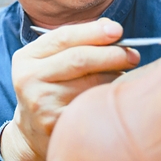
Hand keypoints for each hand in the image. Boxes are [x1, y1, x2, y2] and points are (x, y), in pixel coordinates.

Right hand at [0, 18, 139, 160]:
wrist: (32, 132)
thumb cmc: (52, 87)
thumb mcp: (53, 60)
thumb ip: (78, 40)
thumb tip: (112, 28)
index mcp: (27, 57)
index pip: (64, 37)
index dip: (94, 32)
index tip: (119, 30)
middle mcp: (28, 79)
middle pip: (79, 59)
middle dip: (112, 54)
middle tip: (133, 56)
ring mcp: (41, 104)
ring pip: (90, 84)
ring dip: (114, 77)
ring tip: (123, 77)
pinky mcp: (55, 124)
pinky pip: (92, 105)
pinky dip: (108, 98)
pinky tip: (113, 97)